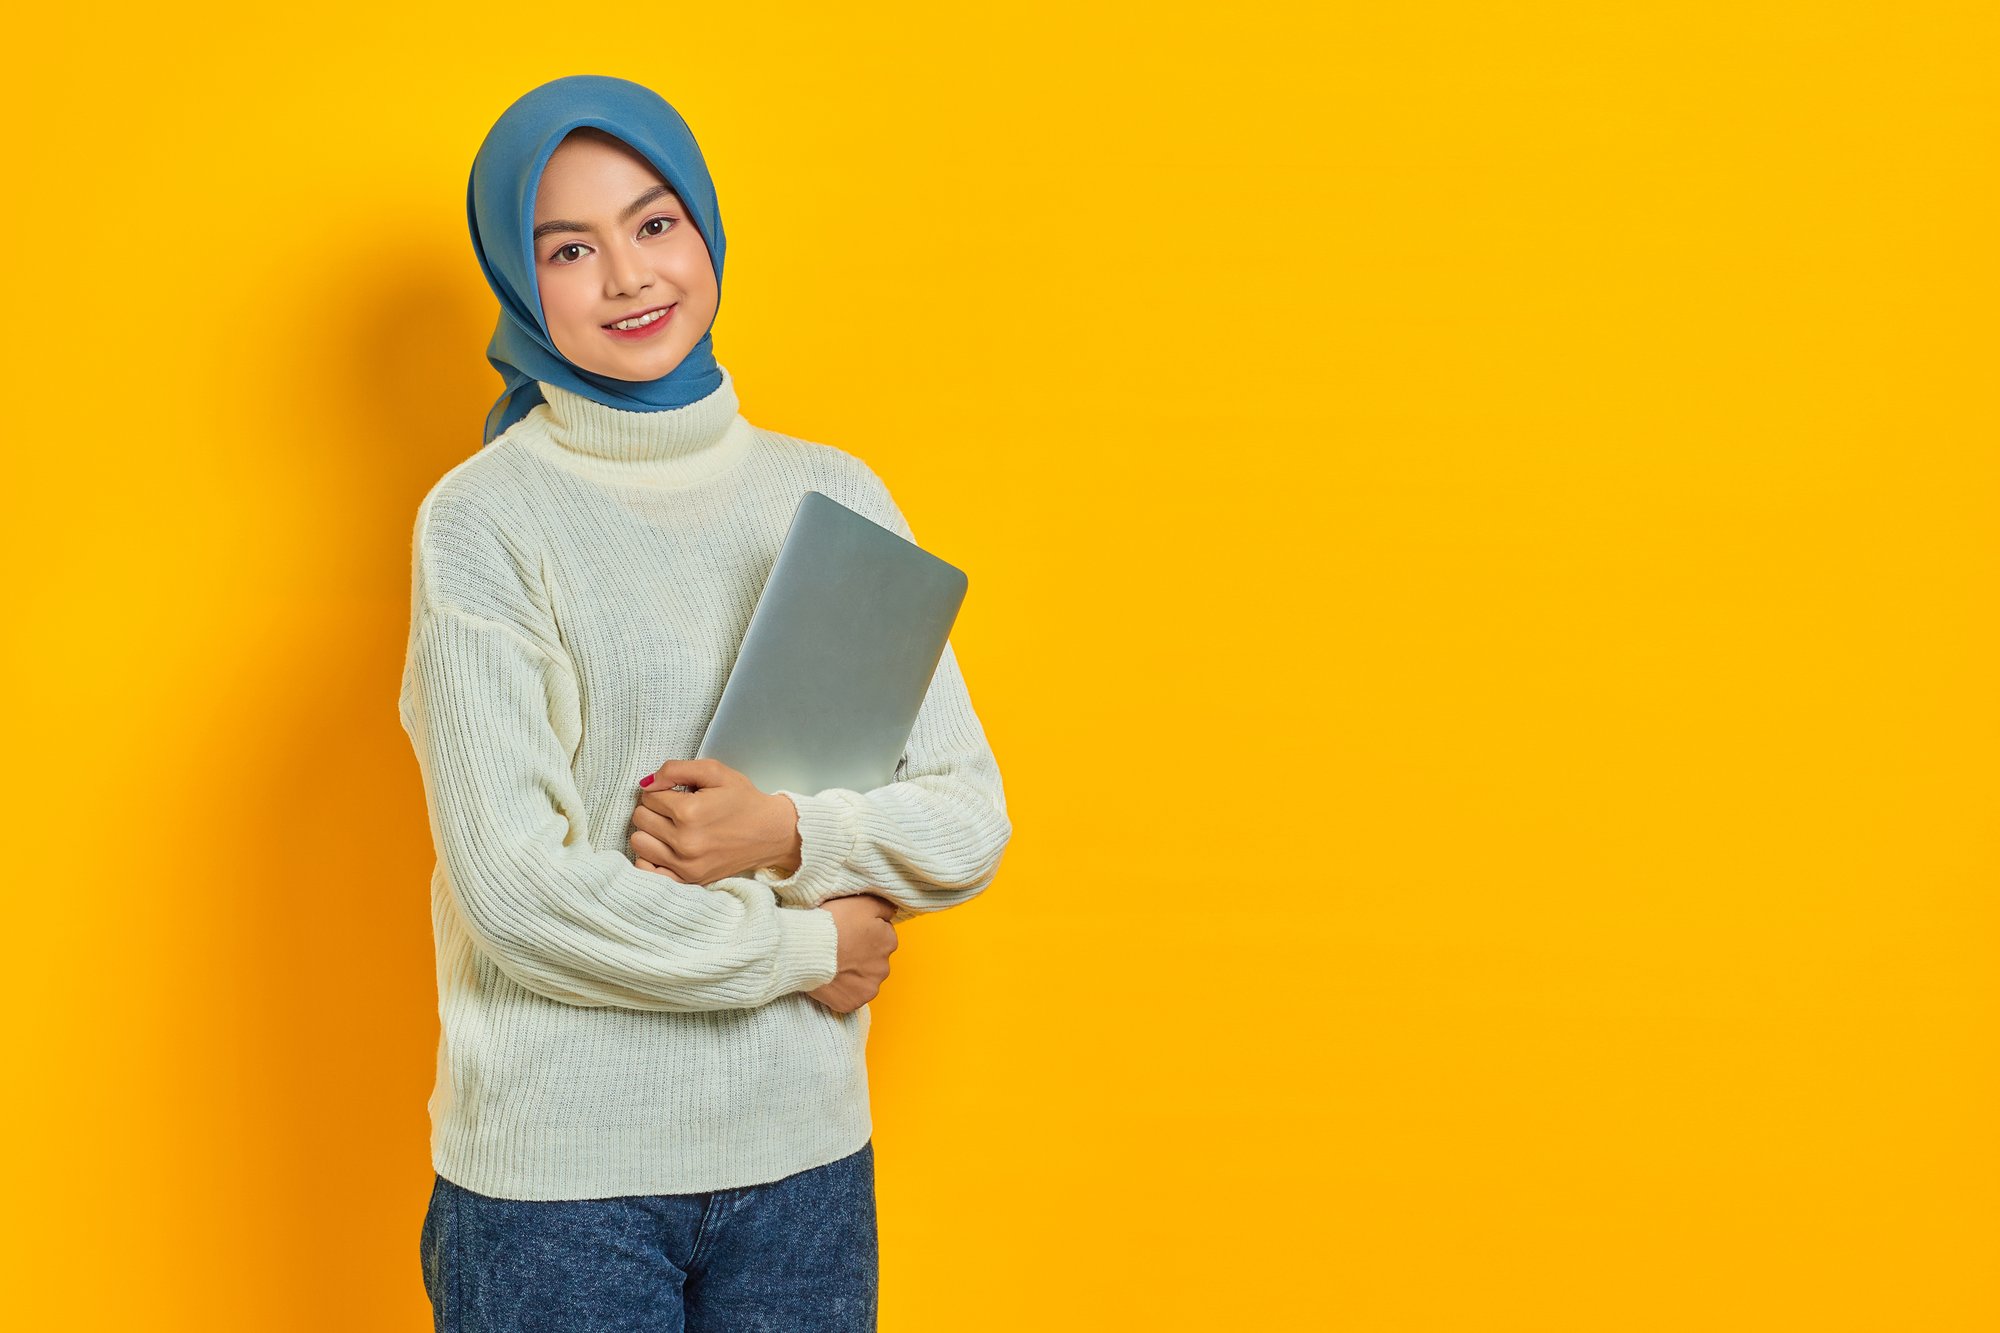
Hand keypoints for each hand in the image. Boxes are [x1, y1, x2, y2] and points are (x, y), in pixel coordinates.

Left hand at [629, 758, 800, 884]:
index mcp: (689, 812)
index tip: (678, 794)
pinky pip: (647, 871)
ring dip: (651, 832)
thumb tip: (647, 783)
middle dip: (654, 809)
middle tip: (675, 809)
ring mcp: (685, 865)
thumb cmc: (744, 801)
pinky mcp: (688, 879)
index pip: (648, 796)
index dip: (662, 791)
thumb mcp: (715, 772)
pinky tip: (665, 848)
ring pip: (639, 843)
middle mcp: (684, 841)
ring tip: (671, 827)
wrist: (771, 833)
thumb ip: (676, 769)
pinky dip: (650, 858)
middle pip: (640, 819)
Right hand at [806, 894, 899, 1012]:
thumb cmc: (833, 923)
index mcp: (889, 941)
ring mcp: (869, 988)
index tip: (849, 931)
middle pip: (874, 959)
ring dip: (853, 973)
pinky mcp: (853, 1003)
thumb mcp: (862, 902)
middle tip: (840, 947)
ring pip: (863, 979)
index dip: (864, 932)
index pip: (882, 935)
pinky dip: (842, 990)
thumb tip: (892, 912)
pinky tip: (831, 979)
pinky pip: (850, 996)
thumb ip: (884, 907)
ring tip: (834, 964)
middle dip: (861, 955)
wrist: (807, 949)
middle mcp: (885, 967)